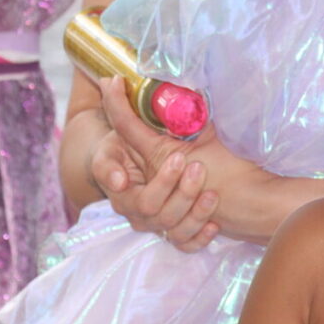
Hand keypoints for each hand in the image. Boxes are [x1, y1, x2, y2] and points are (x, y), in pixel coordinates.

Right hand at [93, 76, 218, 251]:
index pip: (109, 173)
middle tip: (195, 166)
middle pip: (145, 206)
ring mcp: (156, 222)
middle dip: (170, 186)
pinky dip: (199, 236)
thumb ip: (131, 111)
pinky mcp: (179, 236)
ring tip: (211, 193)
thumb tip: (112, 78)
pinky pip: (184, 245)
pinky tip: (214, 224)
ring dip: (191, 210)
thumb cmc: (173, 147)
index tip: (131, 173)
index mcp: (121, 172)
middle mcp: (133, 203)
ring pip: (168, 226)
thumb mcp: (158, 128)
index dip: (115, 174)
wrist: (211, 178)